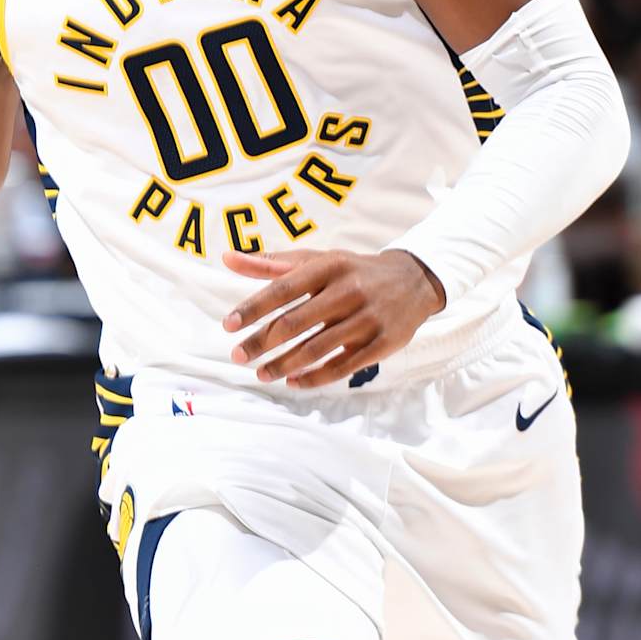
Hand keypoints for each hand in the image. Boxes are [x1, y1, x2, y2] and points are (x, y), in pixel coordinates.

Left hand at [223, 247, 445, 389]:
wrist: (413, 280)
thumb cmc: (352, 271)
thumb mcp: (317, 260)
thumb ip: (272, 263)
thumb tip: (227, 258)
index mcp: (329, 266)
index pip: (283, 289)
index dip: (253, 308)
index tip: (228, 326)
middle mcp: (349, 290)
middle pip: (296, 323)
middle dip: (262, 342)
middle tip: (237, 356)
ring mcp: (367, 318)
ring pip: (317, 348)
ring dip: (284, 364)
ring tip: (262, 374)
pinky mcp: (382, 343)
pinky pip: (343, 366)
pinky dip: (315, 377)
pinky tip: (293, 381)